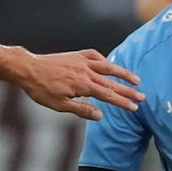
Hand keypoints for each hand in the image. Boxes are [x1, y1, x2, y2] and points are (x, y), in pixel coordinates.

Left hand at [14, 49, 142, 120]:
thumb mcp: (60, 105)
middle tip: (142, 97)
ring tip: (136, 79)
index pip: (108, 95)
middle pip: (112, 82)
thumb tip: (101, 115)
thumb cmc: (42, 90)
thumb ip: (82, 110)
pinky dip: (105, 61)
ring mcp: (82, 61)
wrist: (29, 69)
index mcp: (83, 85)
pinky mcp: (76, 55)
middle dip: (128, 90)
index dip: (122, 102)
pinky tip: (109, 65)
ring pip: (107, 66)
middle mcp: (86, 71)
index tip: (135, 107)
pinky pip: (95, 56)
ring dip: (123, 73)